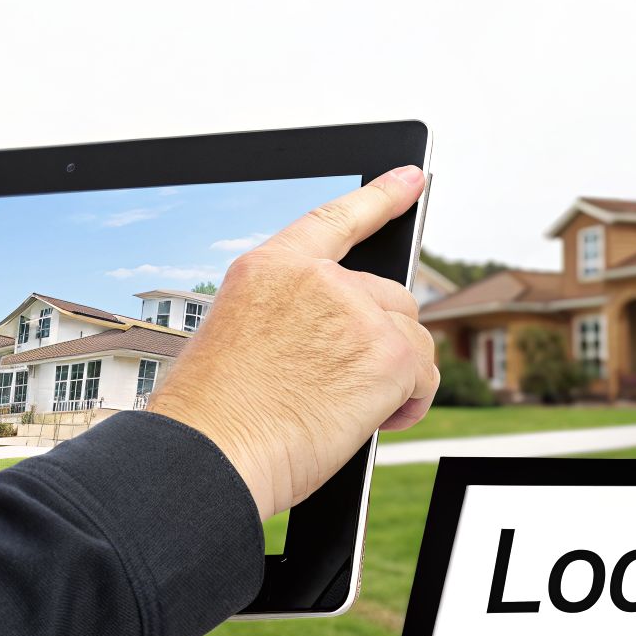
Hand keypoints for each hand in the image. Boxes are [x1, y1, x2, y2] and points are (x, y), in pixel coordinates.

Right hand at [149, 165, 438, 519]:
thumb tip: (338, 344)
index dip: (380, 198)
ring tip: (350, 413)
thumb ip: (292, 321)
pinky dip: (411, 405)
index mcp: (269, 269)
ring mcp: (356, 312)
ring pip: (411, 339)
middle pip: (389, 298)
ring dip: (396, 379)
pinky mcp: (388, 353)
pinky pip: (424, 376)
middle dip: (382, 343)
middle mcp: (316, 279)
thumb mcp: (238, 343)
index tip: (412, 180)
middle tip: (350, 387)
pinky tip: (376, 421)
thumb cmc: (214, 420)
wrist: (211, 455)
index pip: (335, 220)